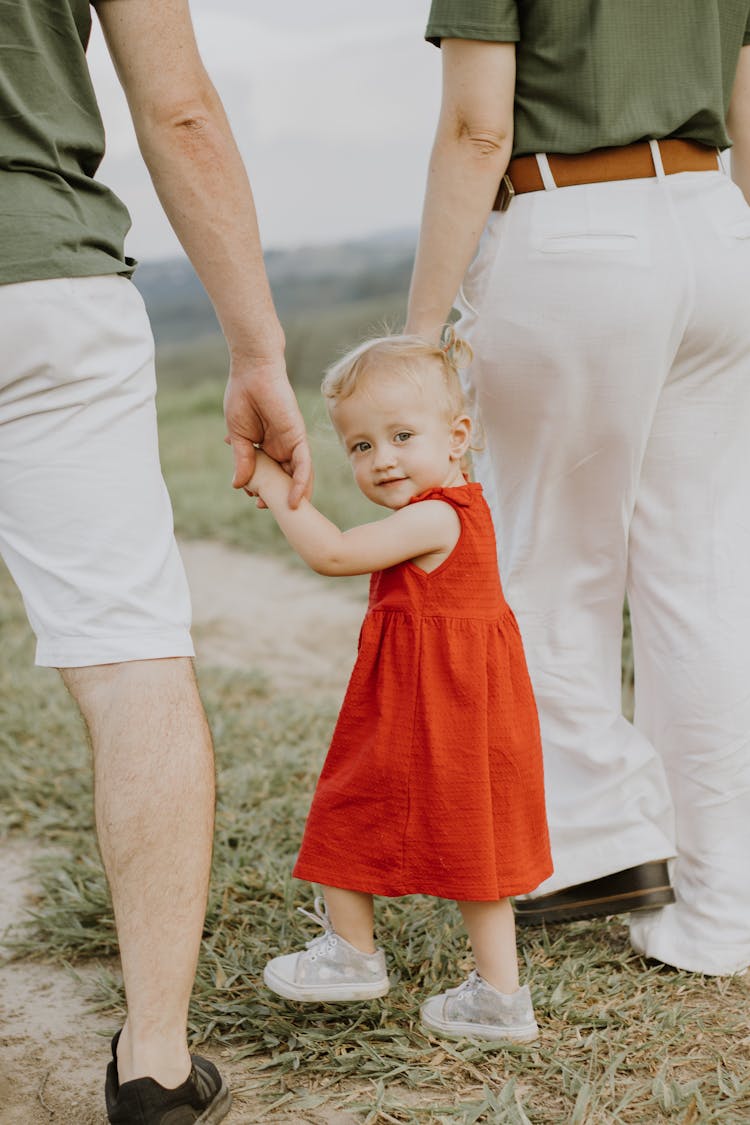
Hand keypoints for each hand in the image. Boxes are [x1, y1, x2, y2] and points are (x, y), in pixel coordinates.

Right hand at [223, 355, 312, 506]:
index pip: (269, 475)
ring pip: (298, 476)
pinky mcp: (298, 437)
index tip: (254, 499)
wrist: (252, 372)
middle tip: (267, 508)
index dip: (263, 489)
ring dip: (293, 496)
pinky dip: (301, 483)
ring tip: (287, 513)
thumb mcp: (238, 436)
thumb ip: (242, 460)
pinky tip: (295, 500)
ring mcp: (292, 443)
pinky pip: (303, 465)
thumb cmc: (242, 398)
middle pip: (285, 478)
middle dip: (278, 496)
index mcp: (267, 447)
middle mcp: (282, 447)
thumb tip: (238, 485)